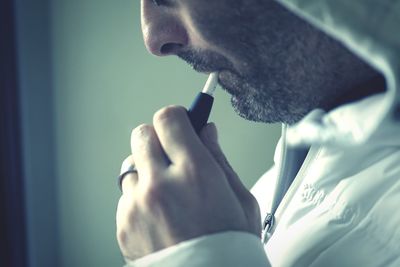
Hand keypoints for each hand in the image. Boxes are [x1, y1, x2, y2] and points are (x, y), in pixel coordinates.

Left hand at [116, 106, 260, 260]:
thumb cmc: (230, 246)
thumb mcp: (240, 199)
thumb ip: (218, 158)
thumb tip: (206, 131)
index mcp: (196, 173)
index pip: (169, 119)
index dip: (177, 116)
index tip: (182, 122)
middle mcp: (161, 185)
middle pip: (142, 135)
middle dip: (158, 139)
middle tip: (173, 154)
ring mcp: (137, 205)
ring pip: (131, 165)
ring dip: (147, 171)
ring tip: (168, 193)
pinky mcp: (124, 224)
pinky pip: (126, 196)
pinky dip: (140, 198)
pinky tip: (160, 216)